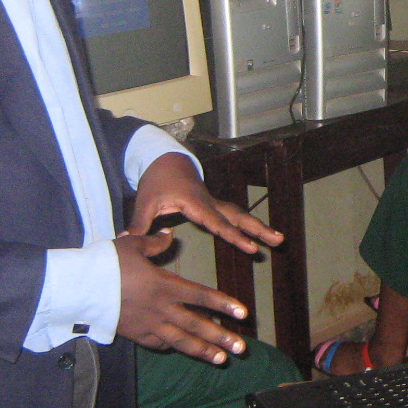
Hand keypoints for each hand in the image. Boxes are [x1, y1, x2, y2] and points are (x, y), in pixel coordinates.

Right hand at [114, 231, 248, 364]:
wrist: (79, 289)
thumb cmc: (106, 263)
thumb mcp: (133, 245)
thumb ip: (155, 243)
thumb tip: (169, 234)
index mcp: (165, 286)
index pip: (202, 297)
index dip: (224, 305)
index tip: (243, 313)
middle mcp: (161, 308)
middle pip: (197, 325)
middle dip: (221, 338)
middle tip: (241, 349)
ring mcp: (148, 325)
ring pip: (180, 341)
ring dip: (202, 351)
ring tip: (221, 359)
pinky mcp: (134, 334)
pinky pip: (158, 343)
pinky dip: (171, 346)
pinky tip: (182, 349)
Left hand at [130, 152, 281, 255]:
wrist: (165, 160)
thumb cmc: (156, 181)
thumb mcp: (145, 201)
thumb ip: (140, 223)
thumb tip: (128, 241)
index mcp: (195, 202)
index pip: (218, 223)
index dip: (234, 236)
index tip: (250, 247)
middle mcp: (209, 202)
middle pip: (239, 217)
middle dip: (258, 229)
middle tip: (279, 240)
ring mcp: (214, 203)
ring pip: (240, 215)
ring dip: (258, 227)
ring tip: (278, 239)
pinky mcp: (214, 205)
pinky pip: (234, 216)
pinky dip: (247, 225)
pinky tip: (258, 234)